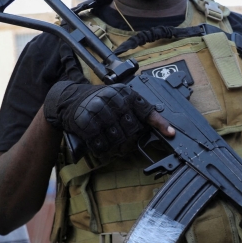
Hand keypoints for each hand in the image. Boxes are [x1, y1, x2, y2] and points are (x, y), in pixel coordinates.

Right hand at [43, 81, 173, 157]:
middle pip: (133, 130)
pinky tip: (99, 144)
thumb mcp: (119, 100)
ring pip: (117, 139)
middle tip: (124, 144)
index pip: (147, 110)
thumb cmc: (99, 102)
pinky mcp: (86, 122)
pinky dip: (101, 149)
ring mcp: (99, 110)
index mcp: (125, 93)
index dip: (160, 123)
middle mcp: (113, 99)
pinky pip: (101, 144)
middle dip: (130, 141)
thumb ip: (136, 111)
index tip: (171, 134)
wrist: (69, 98)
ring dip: (116, 147)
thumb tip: (159, 128)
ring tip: (112, 145)